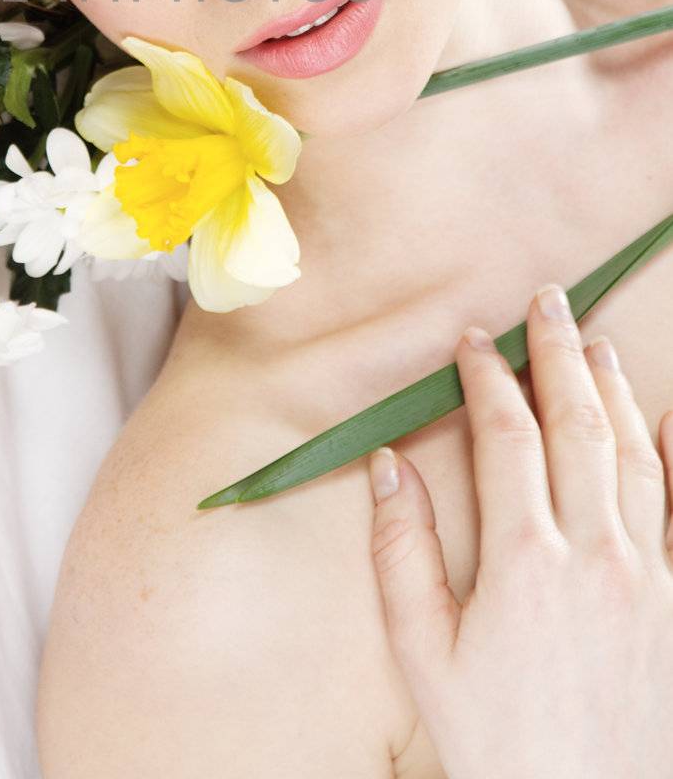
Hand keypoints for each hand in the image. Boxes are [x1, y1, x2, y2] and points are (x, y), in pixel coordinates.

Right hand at [367, 283, 672, 778]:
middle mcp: (596, 551)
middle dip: (560, 351)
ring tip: (597, 342)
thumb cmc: (499, 738)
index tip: (475, 340)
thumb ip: (402, 554)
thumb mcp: (425, 654)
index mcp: (525, 558)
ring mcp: (650, 574)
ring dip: (615, 388)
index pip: (507, 432)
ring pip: (637, 453)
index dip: (490, 375)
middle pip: (579, 423)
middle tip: (549, 300)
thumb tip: (389, 466)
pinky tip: (667, 418)